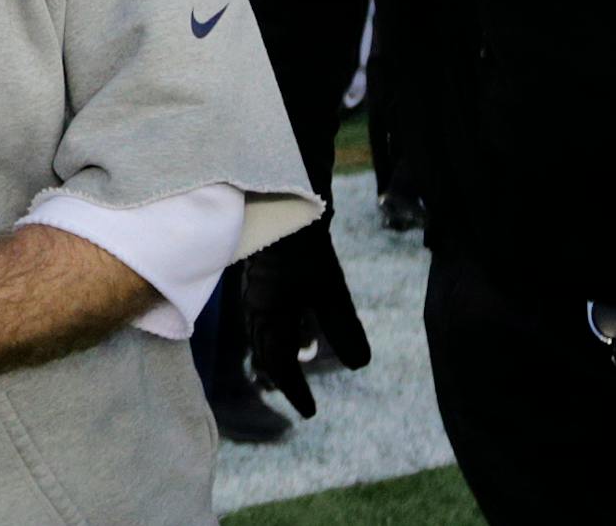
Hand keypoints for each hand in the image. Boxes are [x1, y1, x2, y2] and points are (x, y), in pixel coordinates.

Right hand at [245, 217, 370, 417]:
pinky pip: (262, 315)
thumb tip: (361, 366)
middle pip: (264, 351)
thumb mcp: (330, 290)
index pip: (278, 363)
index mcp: (269, 316)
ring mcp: (254, 291)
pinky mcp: (259, 276)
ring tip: (292, 365)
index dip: (295, 390)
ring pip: (260, 333)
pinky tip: (290, 325)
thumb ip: (343, 328)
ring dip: (275, 355)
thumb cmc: (304, 249)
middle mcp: (255, 308)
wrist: (279, 203)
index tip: (311, 413)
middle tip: (301, 397)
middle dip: (282, 376)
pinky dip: (274, 332)